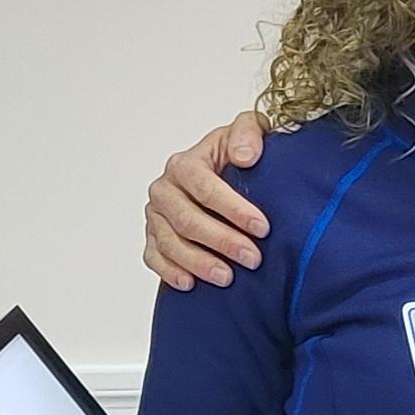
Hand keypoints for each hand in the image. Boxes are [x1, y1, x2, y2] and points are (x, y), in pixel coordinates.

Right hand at [143, 111, 270, 289]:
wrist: (223, 168)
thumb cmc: (237, 153)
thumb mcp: (248, 131)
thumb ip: (249, 133)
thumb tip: (245, 156)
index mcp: (185, 164)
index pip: (205, 188)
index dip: (234, 209)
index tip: (262, 228)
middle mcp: (165, 189)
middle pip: (188, 220)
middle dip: (222, 241)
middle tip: (253, 258)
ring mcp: (155, 215)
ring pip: (171, 242)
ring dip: (199, 263)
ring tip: (228, 277)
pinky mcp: (152, 235)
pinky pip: (154, 256)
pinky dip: (170, 271)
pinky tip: (190, 283)